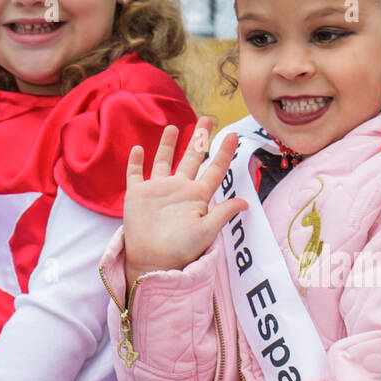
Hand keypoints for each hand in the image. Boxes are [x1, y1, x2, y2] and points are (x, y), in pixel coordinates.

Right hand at [122, 117, 247, 288]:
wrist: (152, 262)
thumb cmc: (181, 250)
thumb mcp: (206, 231)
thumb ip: (222, 214)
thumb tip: (245, 203)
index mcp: (197, 196)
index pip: (215, 170)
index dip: (225, 153)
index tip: (234, 135)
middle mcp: (179, 189)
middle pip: (192, 158)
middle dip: (200, 138)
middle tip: (207, 119)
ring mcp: (158, 190)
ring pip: (164, 161)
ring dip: (169, 144)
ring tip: (174, 127)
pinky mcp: (138, 195)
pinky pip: (136, 174)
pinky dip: (135, 162)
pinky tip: (138, 148)